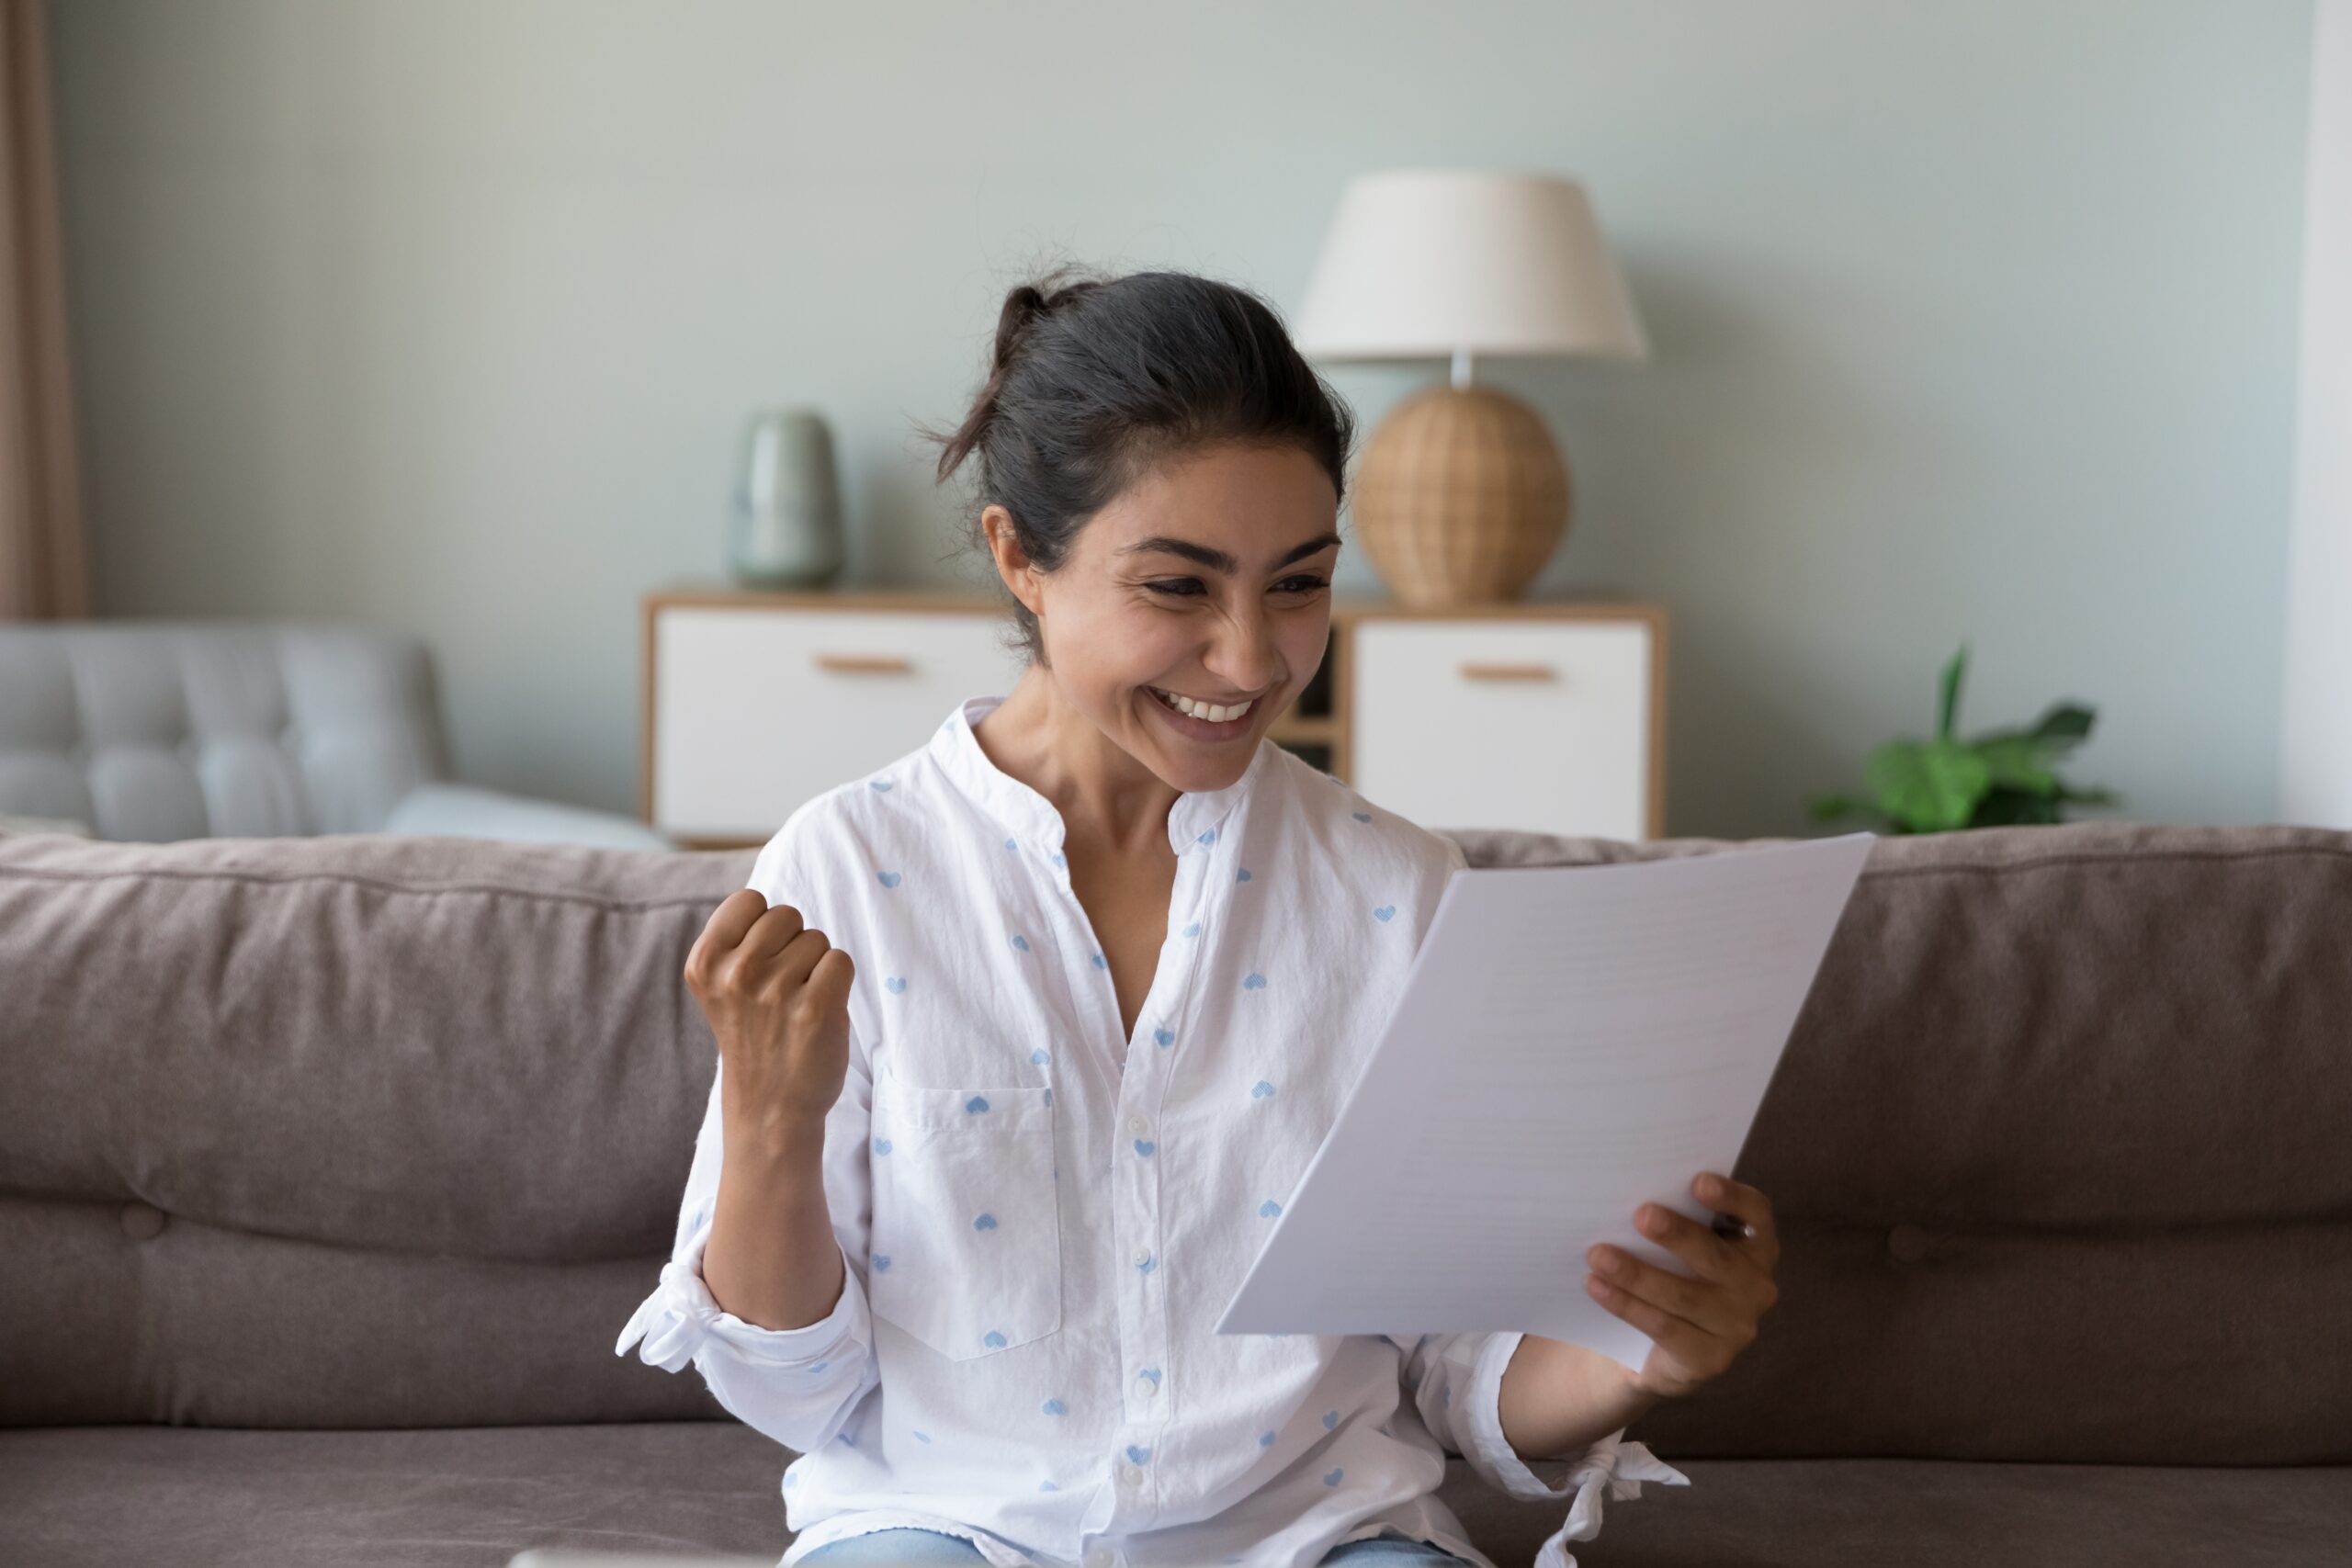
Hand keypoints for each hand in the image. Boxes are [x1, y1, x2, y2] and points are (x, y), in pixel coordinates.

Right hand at [682, 889, 855, 1135]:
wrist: (769, 1108)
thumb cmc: (752, 1037)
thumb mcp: (720, 985)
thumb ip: (737, 941)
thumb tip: (771, 904)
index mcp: (704, 962)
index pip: (749, 899)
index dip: (763, 927)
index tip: (757, 963)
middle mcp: (735, 973)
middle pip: (787, 915)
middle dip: (792, 945)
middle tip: (780, 991)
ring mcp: (776, 991)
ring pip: (817, 940)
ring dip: (814, 968)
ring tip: (795, 1007)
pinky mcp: (816, 1008)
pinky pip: (840, 961)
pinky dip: (837, 984)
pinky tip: (817, 1013)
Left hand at [1584, 1172, 1780, 1399]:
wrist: (1656, 1348)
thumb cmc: (1669, 1274)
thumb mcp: (1677, 1247)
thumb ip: (1671, 1219)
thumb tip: (1626, 1190)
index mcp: (1755, 1246)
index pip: (1757, 1214)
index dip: (1732, 1197)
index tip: (1698, 1181)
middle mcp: (1755, 1285)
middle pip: (1716, 1256)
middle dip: (1678, 1235)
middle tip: (1641, 1215)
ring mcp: (1736, 1326)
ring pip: (1683, 1296)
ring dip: (1636, 1273)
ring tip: (1598, 1254)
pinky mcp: (1709, 1358)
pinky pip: (1663, 1327)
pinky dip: (1626, 1305)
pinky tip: (1596, 1287)